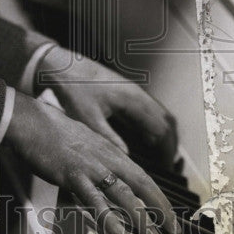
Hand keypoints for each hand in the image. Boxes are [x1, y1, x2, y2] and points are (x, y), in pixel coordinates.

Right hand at [4, 92, 179, 233]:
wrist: (32, 122)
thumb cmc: (53, 134)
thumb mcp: (85, 146)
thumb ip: (98, 164)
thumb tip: (105, 184)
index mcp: (112, 152)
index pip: (144, 177)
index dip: (159, 198)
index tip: (169, 216)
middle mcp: (108, 158)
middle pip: (143, 185)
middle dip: (161, 210)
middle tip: (172, 231)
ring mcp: (92, 167)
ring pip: (123, 194)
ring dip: (140, 218)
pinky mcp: (74, 175)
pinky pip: (94, 199)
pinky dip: (107, 217)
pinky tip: (116, 232)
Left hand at [36, 45, 178, 165]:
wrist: (63, 66)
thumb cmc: (73, 88)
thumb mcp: (89, 118)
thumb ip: (109, 138)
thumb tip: (127, 158)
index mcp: (133, 100)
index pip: (161, 128)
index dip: (167, 150)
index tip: (167, 167)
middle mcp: (138, 94)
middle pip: (166, 121)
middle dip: (170, 144)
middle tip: (168, 165)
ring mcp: (134, 91)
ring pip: (160, 115)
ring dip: (164, 135)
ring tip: (161, 156)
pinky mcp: (127, 92)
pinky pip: (150, 110)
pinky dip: (154, 126)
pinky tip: (146, 139)